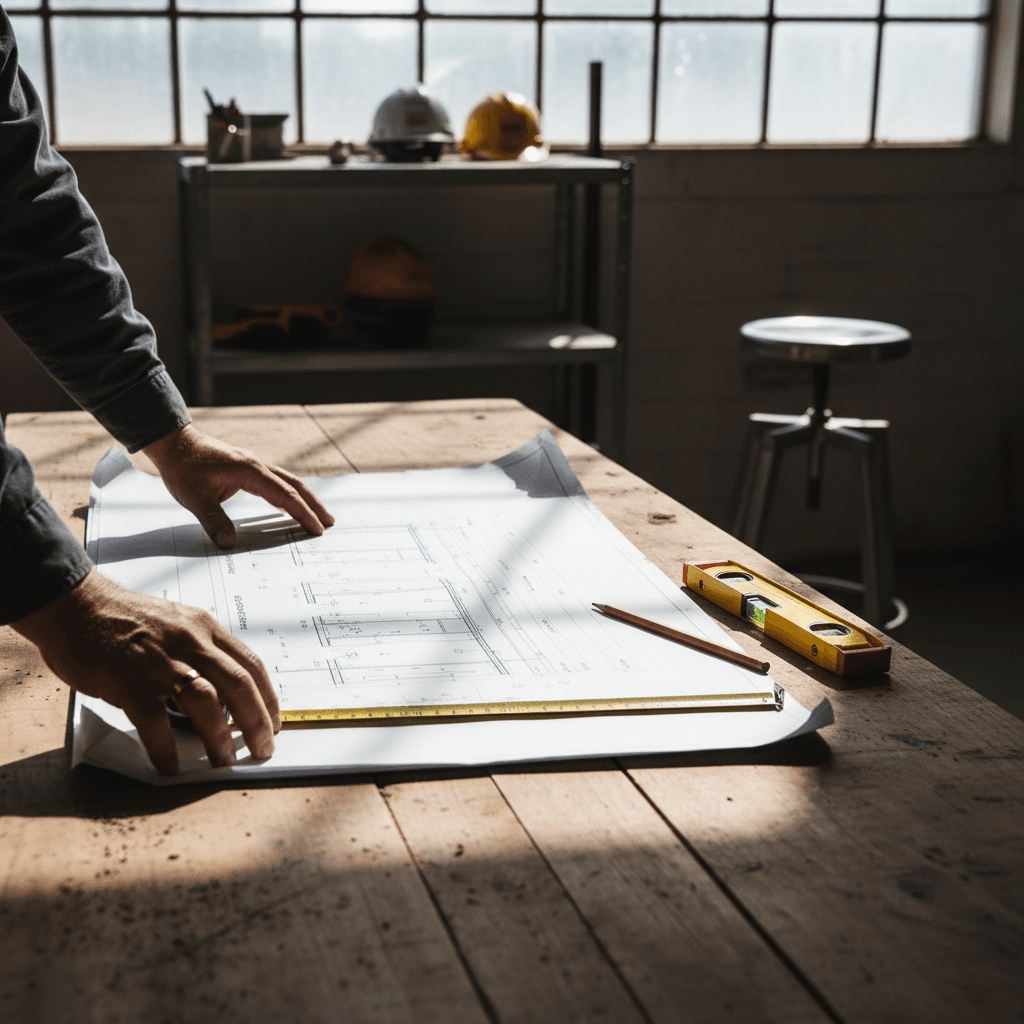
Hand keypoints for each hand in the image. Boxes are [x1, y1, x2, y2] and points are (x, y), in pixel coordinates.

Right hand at [12, 570, 279, 774]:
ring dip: (220, 735)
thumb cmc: (124, 618)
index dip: (268, 697)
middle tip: (263, 749)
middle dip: (257, 721)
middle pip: (239, 684)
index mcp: (204, 628)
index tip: (274, 722)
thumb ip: (200, 650)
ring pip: (206, 701)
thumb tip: (222, 691)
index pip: (251, 664)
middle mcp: (190, 642)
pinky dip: (165, 747)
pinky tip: (170, 765)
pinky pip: (155, 721)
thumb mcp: (176, 622)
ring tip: (224, 759)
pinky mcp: (129, 682)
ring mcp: (160, 662)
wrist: (76, 607)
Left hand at [144, 424, 334, 547]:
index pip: (285, 495)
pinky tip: (288, 505)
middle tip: (330, 522)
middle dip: (314, 505)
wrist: (174, 443)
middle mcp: (257, 465)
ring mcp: (253, 465)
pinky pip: (275, 482)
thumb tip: (229, 543)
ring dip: (304, 498)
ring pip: (287, 481)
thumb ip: (214, 520)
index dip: (303, 513)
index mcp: (250, 471)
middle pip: (295, 485)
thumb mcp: (195, 498)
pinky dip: (288, 494)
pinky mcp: (247, 468)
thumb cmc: (183, 468)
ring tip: (318, 514)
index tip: (316, 528)